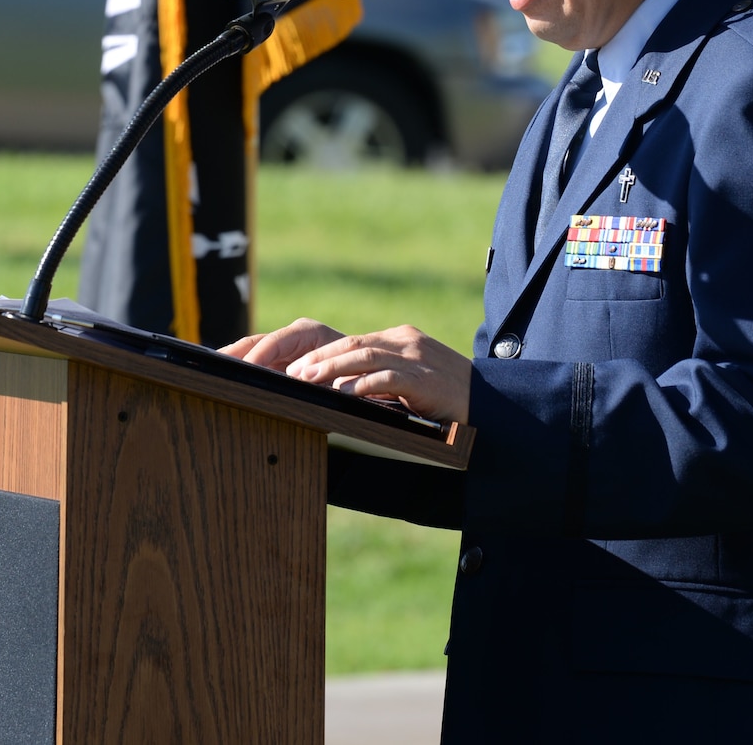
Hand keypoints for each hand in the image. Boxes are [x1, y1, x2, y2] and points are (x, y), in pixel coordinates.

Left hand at [224, 317, 471, 423]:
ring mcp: (415, 355)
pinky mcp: (430, 377)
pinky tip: (345, 394)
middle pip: (336, 337)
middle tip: (264, 368)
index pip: (327, 337)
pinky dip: (367, 384)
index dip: (286, 347)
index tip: (247, 361)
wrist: (504, 415)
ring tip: (300, 379)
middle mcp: (397, 341)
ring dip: (326, 367)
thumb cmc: (445, 413)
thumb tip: (317, 408)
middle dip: (296, 352)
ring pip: (359, 352)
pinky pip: (393, 376)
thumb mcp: (398, 399)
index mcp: (386, 343)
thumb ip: (363, 395)